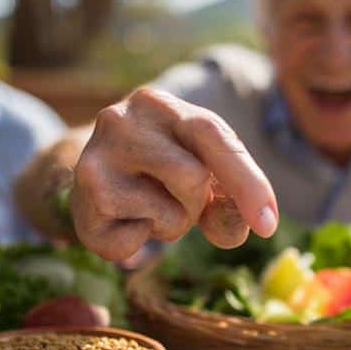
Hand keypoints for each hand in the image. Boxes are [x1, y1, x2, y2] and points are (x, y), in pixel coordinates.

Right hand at [70, 87, 278, 260]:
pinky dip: (138, 243)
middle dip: (197, 203)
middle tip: (176, 198)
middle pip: (193, 178)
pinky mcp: (81, 204)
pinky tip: (122, 219)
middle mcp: (121, 121)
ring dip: (171, 225)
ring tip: (148, 206)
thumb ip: (230, 203)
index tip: (269, 224)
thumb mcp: (203, 173)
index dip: (247, 182)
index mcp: (160, 104)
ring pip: (168, 214)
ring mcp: (95, 161)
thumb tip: (236, 231)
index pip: (212, 135)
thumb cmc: (158, 172)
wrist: (89, 176)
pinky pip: (134, 244)